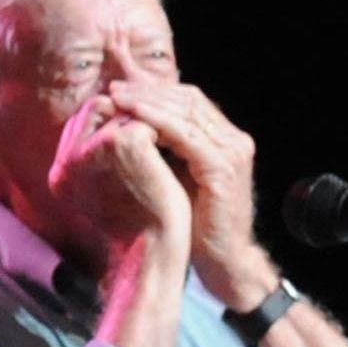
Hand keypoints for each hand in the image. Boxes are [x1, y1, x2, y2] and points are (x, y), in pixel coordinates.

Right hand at [47, 92, 191, 267]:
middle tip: (165, 120)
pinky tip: (180, 143)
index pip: (82, 122)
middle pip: (97, 106)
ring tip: (176, 130)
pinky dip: (165, 127)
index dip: (114, 117)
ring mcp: (90, 148)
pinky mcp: (120, 141)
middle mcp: (67, 158)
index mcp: (61, 172)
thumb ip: (110, 160)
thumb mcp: (116, 189)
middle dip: (131, 110)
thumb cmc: (142, 227)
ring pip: (123, 106)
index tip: (146, 125)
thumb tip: (131, 126)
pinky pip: (146, 116)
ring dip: (150, 115)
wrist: (154, 252)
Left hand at [106, 82, 272, 307]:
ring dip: (149, 101)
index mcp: (223, 138)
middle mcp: (233, 139)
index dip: (153, 91)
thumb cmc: (195, 223)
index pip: (188, 100)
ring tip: (118, 96)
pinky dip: (158, 121)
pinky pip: (187, 135)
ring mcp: (232, 151)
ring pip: (187, 111)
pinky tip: (133, 117)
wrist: (224, 259)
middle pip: (188, 99)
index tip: (119, 88)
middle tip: (114, 86)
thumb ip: (162, 150)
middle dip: (148, 90)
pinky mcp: (222, 167)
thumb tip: (125, 126)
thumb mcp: (176, 177)